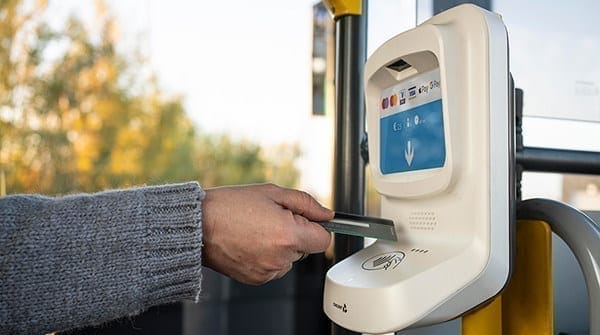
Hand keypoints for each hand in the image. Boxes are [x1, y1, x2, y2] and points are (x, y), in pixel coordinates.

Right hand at [201, 183, 332, 284]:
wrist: (197, 226)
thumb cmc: (229, 206)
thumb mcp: (272, 193)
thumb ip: (306, 203)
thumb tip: (327, 214)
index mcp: (289, 234)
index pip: (324, 239)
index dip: (316, 227)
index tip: (305, 219)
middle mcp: (281, 257)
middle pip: (306, 248)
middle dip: (295, 234)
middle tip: (271, 219)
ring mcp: (269, 271)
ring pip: (289, 258)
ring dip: (281, 246)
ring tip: (256, 230)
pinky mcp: (257, 279)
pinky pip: (274, 267)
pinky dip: (267, 256)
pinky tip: (250, 242)